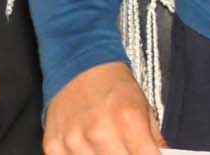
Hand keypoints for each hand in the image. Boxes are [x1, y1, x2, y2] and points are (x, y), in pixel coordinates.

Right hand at [44, 61, 162, 154]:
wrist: (79, 64)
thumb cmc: (114, 85)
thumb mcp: (144, 106)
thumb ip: (154, 139)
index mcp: (128, 120)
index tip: (146, 153)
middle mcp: (100, 132)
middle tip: (126, 147)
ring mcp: (75, 141)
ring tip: (106, 145)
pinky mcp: (55, 146)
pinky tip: (87, 147)